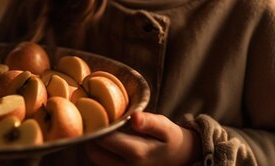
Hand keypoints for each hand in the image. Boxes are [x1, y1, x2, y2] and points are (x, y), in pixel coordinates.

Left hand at [86, 111, 200, 165]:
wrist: (181, 157)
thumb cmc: (171, 138)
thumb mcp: (165, 127)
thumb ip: (149, 122)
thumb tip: (134, 117)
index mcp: (137, 153)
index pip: (105, 140)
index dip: (98, 126)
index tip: (96, 113)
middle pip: (95, 153)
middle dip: (92, 137)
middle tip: (95, 121)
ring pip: (96, 160)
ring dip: (94, 146)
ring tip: (101, 130)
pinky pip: (104, 164)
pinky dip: (101, 153)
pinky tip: (107, 142)